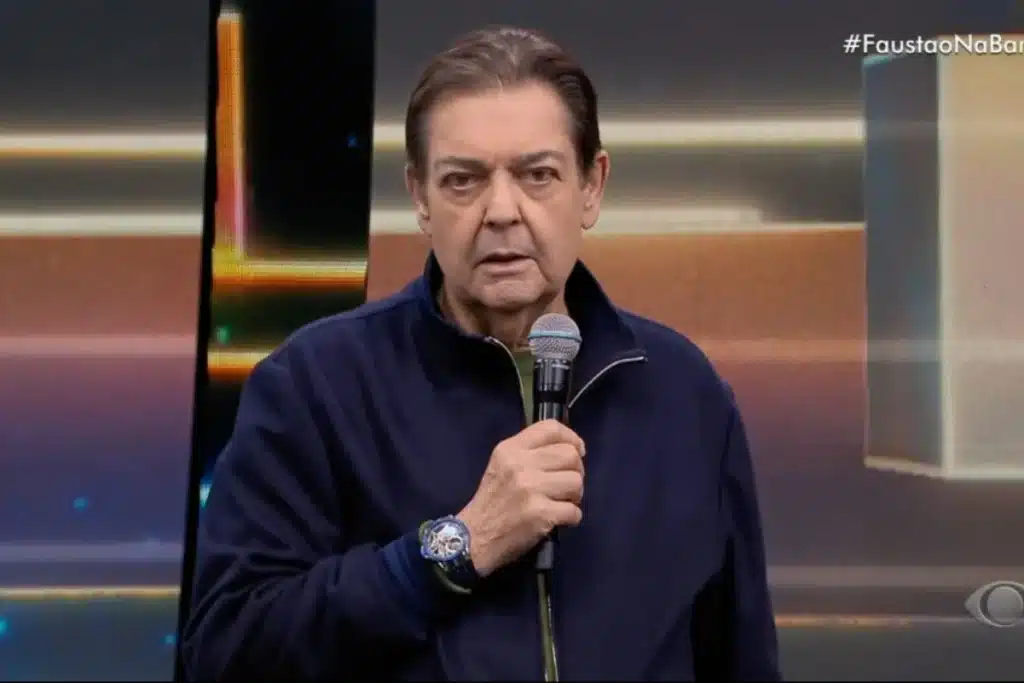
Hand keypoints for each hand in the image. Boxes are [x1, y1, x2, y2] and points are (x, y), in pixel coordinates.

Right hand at [457, 419, 585, 577]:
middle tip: (567, 484)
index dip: (571, 438)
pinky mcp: (540, 514)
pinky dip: (572, 517)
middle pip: (570, 455)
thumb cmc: (491, 501)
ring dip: (575, 495)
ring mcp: (530, 489)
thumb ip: (529, 452)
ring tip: (562, 502)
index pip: (550, 428)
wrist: (474, 538)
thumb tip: (569, 450)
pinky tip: (560, 520)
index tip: (577, 451)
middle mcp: (520, 464)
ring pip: (576, 482)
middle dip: (577, 471)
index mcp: (509, 449)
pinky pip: (574, 510)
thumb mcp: (501, 465)